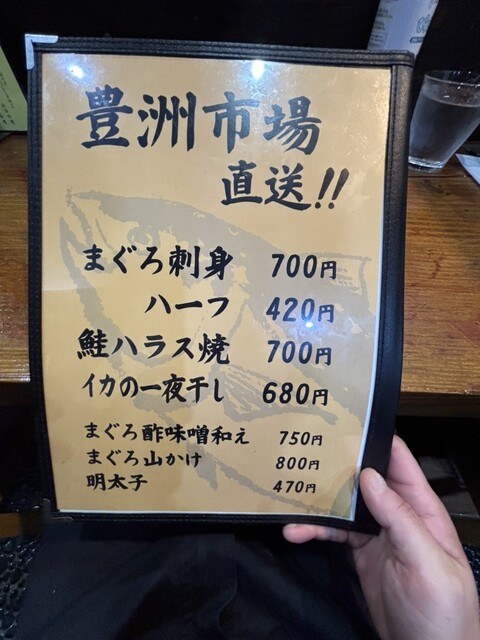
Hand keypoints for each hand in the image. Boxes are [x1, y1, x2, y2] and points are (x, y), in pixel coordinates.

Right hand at [283, 436, 479, 639]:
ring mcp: (378, 535)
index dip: (375, 440)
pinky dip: (314, 531)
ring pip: (344, 505)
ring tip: (291, 500)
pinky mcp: (360, 553)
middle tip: (306, 452)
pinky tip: (296, 533)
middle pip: (365, 480)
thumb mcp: (428, 565)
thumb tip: (370, 477)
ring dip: (318, 502)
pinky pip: (334, 533)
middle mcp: (398, 515)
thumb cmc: (442, 613)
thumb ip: (401, 519)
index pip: (400, 463)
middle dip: (338, 466)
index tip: (346, 424)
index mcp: (422, 510)